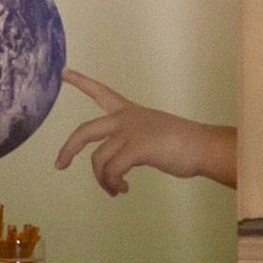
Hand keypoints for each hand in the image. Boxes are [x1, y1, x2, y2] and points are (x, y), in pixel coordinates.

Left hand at [52, 73, 238, 194]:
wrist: (203, 147)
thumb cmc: (182, 143)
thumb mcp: (151, 133)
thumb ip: (131, 141)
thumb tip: (117, 164)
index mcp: (129, 111)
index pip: (101, 93)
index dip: (81, 82)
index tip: (63, 72)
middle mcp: (126, 118)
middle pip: (85, 131)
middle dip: (68, 149)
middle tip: (59, 165)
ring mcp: (131, 132)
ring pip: (98, 159)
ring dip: (103, 179)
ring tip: (114, 189)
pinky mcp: (137, 148)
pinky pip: (112, 170)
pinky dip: (113, 183)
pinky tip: (123, 189)